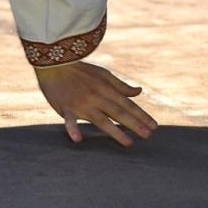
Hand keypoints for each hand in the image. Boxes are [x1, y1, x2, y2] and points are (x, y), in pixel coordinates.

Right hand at [34, 61, 157, 147]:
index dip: (141, 115)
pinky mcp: (66, 109)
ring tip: (129, 143)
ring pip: (101, 120)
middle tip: (148, 135)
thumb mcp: (102, 73)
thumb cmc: (79, 70)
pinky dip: (72, 129)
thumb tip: (139, 92)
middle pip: (118, 112)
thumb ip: (120, 85)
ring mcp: (82, 104)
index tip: (154, 126)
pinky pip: (69, 120)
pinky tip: (78, 139)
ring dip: (115, 132)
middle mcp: (96, 96)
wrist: (54, 64)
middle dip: (135, 124)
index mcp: (106, 88)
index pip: (127, 104)